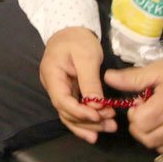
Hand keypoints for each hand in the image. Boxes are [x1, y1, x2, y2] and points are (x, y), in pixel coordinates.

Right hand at [39, 27, 115, 143]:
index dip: (79, 112)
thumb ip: (90, 81)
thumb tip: (96, 104)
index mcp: (52, 74)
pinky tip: (96, 131)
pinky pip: (74, 111)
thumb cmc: (78, 40)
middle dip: (87, 121)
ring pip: (69, 115)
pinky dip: (84, 122)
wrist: (72, 30)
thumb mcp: (86, 56)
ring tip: (108, 128)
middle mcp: (52, 86)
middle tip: (110, 124)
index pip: (62, 100)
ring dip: (88, 125)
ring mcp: (59, 90)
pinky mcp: (69, 92)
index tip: (98, 116)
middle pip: (65, 111)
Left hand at [104, 56, 162, 157]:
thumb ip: (133, 78)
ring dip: (153, 137)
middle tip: (145, 114)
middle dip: (139, 127)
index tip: (139, 104)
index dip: (133, 114)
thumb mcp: (159, 70)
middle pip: (147, 138)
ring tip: (157, 122)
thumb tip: (108, 78)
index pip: (138, 122)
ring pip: (161, 147)